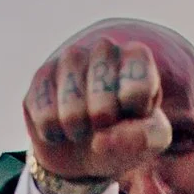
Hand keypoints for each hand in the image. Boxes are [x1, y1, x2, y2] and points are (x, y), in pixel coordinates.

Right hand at [23, 35, 168, 182]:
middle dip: (104, 126)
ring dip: (77, 130)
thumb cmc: (127, 133)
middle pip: (102, 99)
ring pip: (71, 106)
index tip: (134, 113)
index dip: (133, 116)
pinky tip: (61, 127)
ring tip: (82, 127)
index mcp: (137, 56)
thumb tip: (100, 140)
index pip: (138, 90)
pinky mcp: (42, 75)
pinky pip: (45, 114)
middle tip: (104, 123)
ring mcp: (70, 58)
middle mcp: (104, 48)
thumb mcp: (152, 139)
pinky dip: (55, 133)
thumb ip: (144, 137)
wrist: (87, 145)